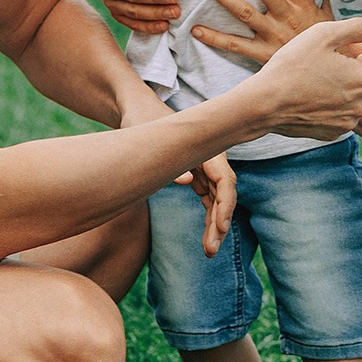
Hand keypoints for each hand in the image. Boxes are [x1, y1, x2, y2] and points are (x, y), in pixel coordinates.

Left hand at [121, 92, 232, 256]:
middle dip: (220, 223)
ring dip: (215, 225)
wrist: (136, 110)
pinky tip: (205, 239)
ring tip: (209, 251)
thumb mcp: (150, 139)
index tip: (220, 228)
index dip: (225, 205)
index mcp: (206, 146)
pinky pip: (208, 200)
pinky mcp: (197, 174)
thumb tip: (190, 181)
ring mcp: (205, 167)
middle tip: (210, 251)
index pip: (225, 180)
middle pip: (223, 194)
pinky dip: (208, 218)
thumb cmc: (141, 120)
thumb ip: (169, 160)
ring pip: (217, 200)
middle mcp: (210, 157)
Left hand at [189, 0, 335, 66]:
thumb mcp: (328, 18)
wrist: (327, 75)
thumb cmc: (326, 44)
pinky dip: (215, 38)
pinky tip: (195, 29)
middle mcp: (287, 17)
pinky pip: (235, 45)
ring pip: (244, 13)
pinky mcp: (263, 55)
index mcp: (303, 4)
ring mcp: (273, 36)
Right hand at [249, 16, 361, 140]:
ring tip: (328, 67)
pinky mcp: (332, 132)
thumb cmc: (292, 66)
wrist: (264, 104)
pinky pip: (344, 112)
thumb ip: (358, 27)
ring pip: (360, 97)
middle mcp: (361, 106)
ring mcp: (347, 122)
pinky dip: (339, 98)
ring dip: (352, 80)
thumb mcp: (324, 34)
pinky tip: (318, 87)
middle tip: (345, 48)